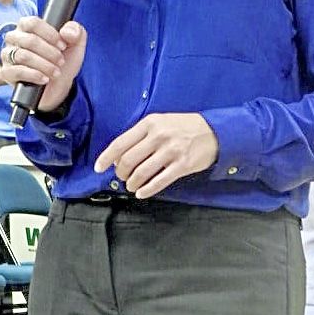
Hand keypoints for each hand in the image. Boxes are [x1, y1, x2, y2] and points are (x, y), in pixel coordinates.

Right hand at [0, 16, 86, 111]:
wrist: (59, 86)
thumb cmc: (63, 61)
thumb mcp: (75, 44)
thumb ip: (76, 31)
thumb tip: (66, 32)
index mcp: (28, 27)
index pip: (33, 23)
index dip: (50, 34)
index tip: (63, 45)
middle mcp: (15, 38)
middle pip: (29, 40)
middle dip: (50, 52)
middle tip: (61, 61)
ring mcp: (8, 55)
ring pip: (23, 56)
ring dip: (44, 65)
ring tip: (56, 72)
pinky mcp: (7, 72)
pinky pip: (16, 71)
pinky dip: (34, 75)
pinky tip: (45, 78)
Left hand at [94, 113, 218, 199]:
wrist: (214, 131)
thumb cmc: (184, 127)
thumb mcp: (161, 122)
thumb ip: (141, 136)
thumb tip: (120, 156)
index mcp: (150, 123)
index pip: (121, 143)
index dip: (107, 157)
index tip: (99, 167)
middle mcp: (159, 136)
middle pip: (128, 161)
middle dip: (121, 173)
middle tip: (122, 177)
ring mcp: (170, 151)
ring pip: (141, 173)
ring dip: (132, 183)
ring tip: (132, 185)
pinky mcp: (181, 165)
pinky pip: (158, 182)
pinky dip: (146, 190)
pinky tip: (142, 193)